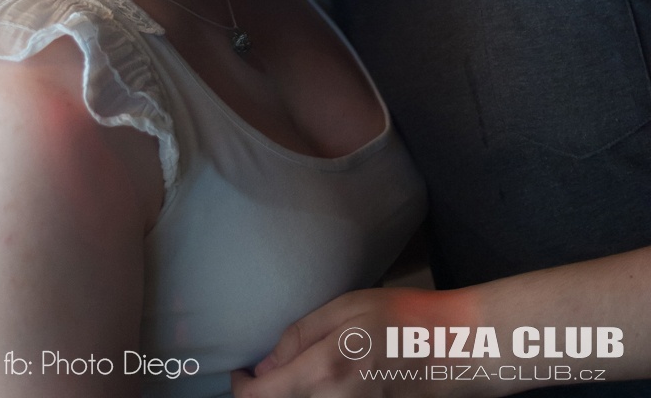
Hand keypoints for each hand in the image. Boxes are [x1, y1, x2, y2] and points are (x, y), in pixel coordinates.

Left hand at [231, 286, 488, 397]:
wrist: (457, 351)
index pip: (262, 396)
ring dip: (291, 396)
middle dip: (267, 392)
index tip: (239, 373)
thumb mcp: (348, 306)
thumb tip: (266, 364)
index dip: (241, 388)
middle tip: (264, 372)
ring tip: (293, 373)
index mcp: (324, 370)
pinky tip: (321, 384)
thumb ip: (301, 334)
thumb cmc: (403, 319)